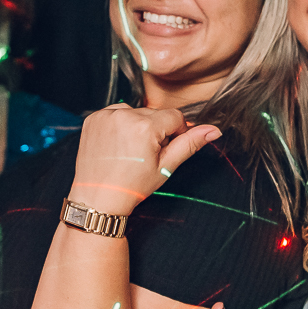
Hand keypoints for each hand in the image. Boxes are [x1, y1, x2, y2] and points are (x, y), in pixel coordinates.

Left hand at [69, 105, 220, 214]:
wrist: (98, 197)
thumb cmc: (132, 186)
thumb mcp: (165, 166)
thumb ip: (190, 144)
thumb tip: (213, 130)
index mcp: (145, 126)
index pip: (175, 116)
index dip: (175, 133)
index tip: (164, 149)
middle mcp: (124, 116)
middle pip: (155, 114)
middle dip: (156, 130)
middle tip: (144, 154)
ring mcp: (106, 116)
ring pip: (136, 111)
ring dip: (137, 125)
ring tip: (130, 150)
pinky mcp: (93, 118)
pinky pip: (116, 112)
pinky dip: (120, 124)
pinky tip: (117, 144)